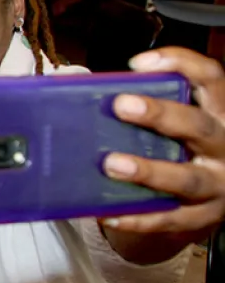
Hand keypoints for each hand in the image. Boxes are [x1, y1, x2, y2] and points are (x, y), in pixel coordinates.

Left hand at [102, 47, 224, 237]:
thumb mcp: (168, 119)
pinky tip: (109, 212)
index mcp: (218, 113)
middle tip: (120, 105)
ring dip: (149, 171)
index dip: (180, 64)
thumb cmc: (176, 145)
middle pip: (199, 126)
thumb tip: (73, 81)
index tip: (138, 63)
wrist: (204, 198)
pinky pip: (171, 219)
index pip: (211, 78)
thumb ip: (133, 98)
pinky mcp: (203, 217)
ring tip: (112, 164)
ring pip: (187, 178)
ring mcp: (218, 184)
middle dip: (161, 115)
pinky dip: (139, 217)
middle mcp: (224, 146)